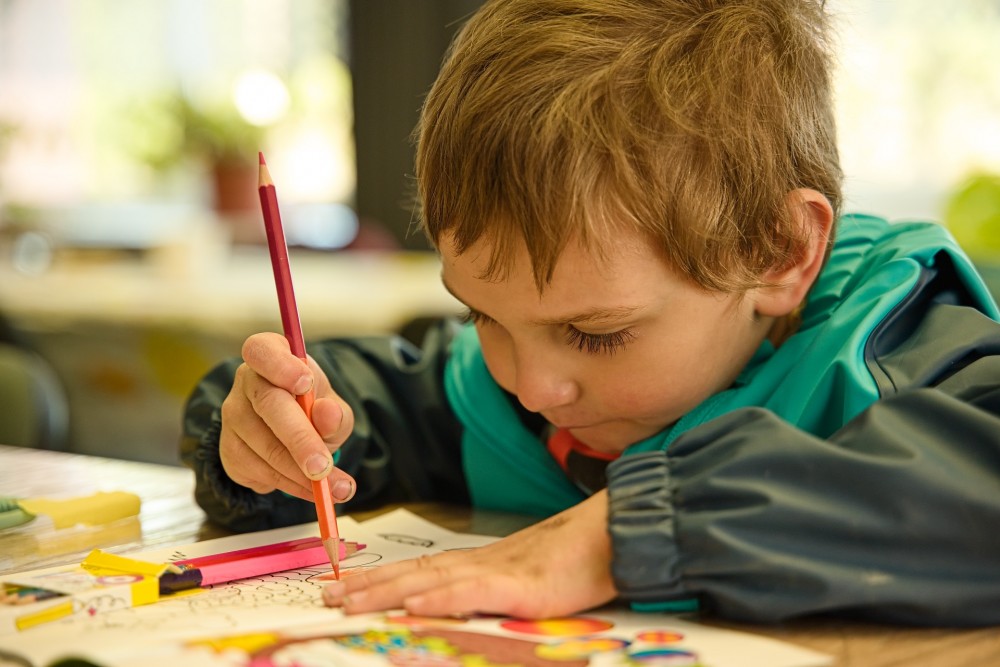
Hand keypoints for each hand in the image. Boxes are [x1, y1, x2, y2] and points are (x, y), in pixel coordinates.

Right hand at [219, 332, 356, 501]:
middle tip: (323, 468)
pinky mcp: (229, 450)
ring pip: (265, 447)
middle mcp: (246, 382)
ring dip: (300, 473)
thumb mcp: (333, 407)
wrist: (292, 435)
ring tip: (334, 488)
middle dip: (299, 440)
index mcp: (271, 356)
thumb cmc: (313, 409)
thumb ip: (335, 413)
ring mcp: (232, 417)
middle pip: (268, 405)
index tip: (306, 383)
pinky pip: (259, 472)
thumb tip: (327, 414)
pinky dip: (290, 485)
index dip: (281, 366)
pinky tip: (309, 487)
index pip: (261, 351)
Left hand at [323, 491, 617, 617]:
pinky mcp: (523, 587)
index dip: (379, 579)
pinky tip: (415, 605)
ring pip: (433, 582)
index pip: (419, 570)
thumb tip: (451, 605)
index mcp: (480, 564)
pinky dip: (442, 598)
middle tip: (327, 597)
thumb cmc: (575, 559)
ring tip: (351, 601)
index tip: (344, 587)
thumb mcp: (525, 579)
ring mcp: (499, 573)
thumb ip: (491, 590)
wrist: (615, 533)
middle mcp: (480, 564)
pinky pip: (476, 593)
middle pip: (414, 574)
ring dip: (388, 591)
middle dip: (368, 587)